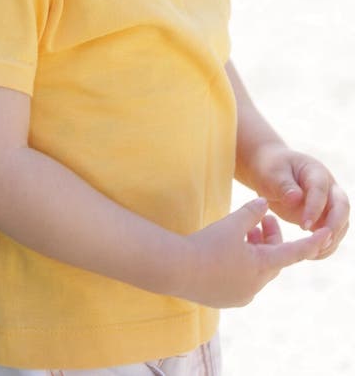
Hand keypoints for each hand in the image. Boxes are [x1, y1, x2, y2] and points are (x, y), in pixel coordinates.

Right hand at [181, 197, 330, 307]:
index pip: (293, 253)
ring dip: (255, 250)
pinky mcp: (227, 298)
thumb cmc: (207, 244)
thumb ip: (251, 213)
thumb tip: (264, 203)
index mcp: (261, 267)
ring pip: (258, 270)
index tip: (326, 236)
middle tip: (261, 218)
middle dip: (270, 238)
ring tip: (242, 231)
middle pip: (273, 260)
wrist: (176, 269)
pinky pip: (243, 279)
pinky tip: (228, 248)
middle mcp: (255, 285)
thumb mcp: (232, 224)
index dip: (310, 244)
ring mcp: (241, 295)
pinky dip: (243, 262)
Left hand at [244, 143, 349, 257]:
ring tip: (313, 253)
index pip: (321, 191)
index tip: (303, 226)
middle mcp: (328, 187)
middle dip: (335, 225)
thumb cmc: (270, 170)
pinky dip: (326, 246)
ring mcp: (329, 203)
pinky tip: (312, 255)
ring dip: (332, 239)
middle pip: (342, 206)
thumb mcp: (271, 174)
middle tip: (320, 242)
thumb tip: (297, 198)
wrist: (269, 173)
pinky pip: (331, 234)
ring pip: (342, 223)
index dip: (315, 209)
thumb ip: (283, 185)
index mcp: (315, 172)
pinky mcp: (324, 218)